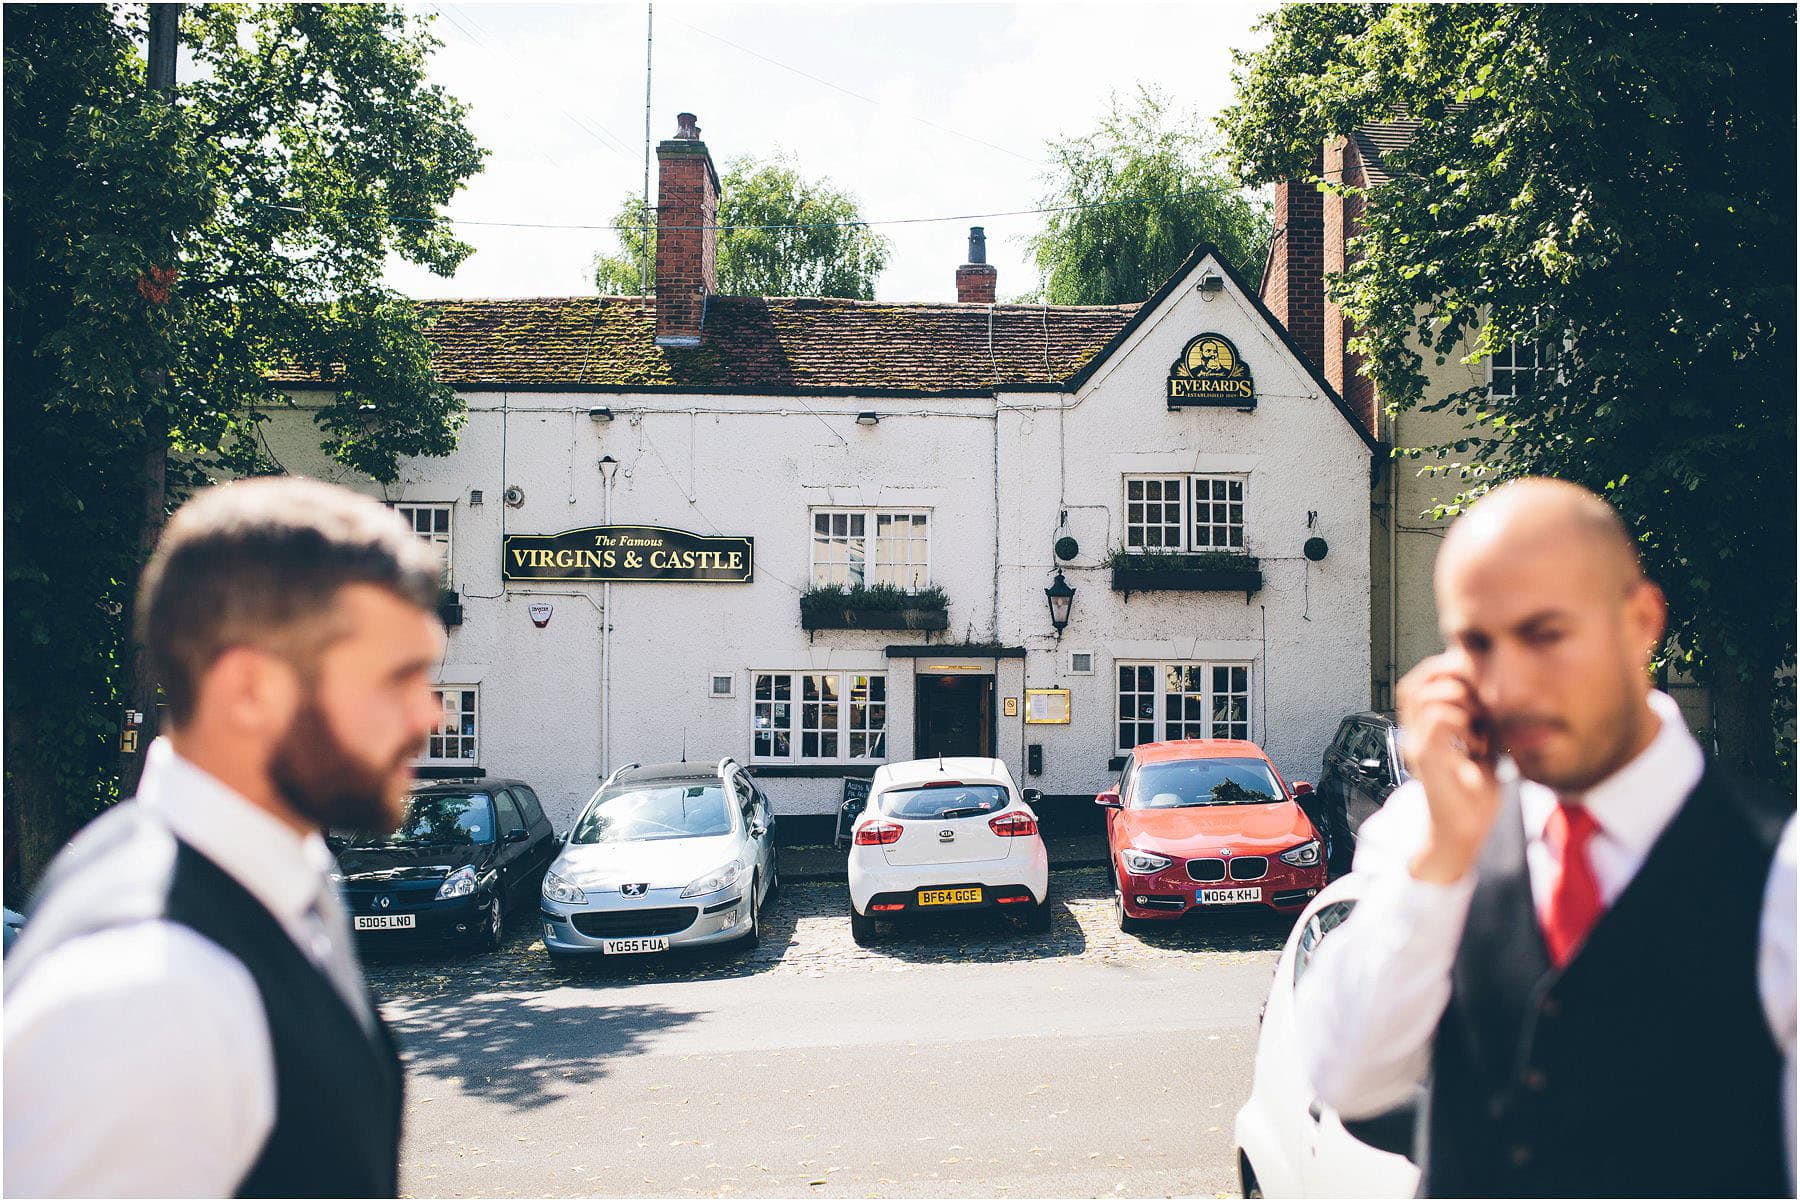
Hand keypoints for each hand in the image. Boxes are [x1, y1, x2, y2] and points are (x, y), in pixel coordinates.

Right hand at [1397, 653, 1502, 884]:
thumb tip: (1492, 687)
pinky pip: (1437, 720)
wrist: (1463, 831)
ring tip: (1478, 726)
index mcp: (1422, 728)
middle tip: (1480, 705)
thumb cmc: (1473, 791)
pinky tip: (1477, 743)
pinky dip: (1463, 723)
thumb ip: (1479, 716)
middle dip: (1452, 683)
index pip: (1417, 681)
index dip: (1442, 671)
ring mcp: (1417, 745)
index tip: (1475, 684)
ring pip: (1427, 698)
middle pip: (1415, 684)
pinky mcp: (1427, 759)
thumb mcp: (1479, 742)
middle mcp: (1413, 734)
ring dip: (1460, 704)